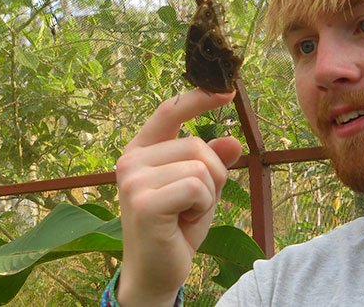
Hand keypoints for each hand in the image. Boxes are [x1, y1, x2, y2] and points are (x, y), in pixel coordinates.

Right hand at [116, 89, 241, 306]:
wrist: (156, 273)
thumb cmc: (175, 230)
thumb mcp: (200, 191)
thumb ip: (212, 164)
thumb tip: (233, 141)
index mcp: (140, 151)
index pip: (169, 112)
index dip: (198, 99)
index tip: (226, 91)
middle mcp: (130, 160)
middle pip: (196, 145)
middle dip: (212, 176)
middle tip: (194, 205)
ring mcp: (133, 180)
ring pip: (200, 167)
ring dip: (207, 196)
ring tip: (186, 215)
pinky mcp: (143, 201)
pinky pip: (196, 187)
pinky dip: (202, 206)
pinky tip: (183, 223)